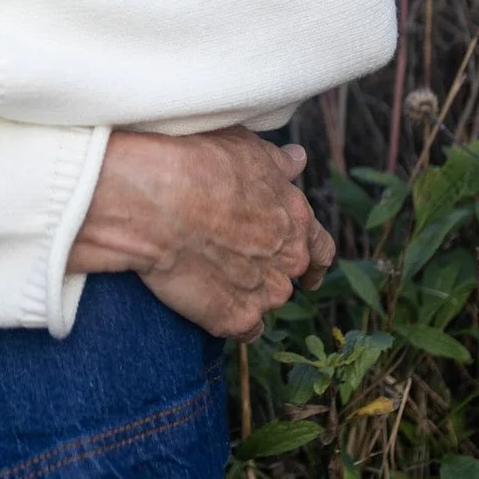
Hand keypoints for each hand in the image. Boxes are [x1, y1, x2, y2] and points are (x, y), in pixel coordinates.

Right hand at [68, 126, 332, 340]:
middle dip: (273, 271)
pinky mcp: (236, 319)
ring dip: (250, 294)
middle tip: (242, 264)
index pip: (321, 247)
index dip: (314, 257)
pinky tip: (211, 306)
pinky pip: (244, 330)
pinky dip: (232, 320)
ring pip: (267, 302)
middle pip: (292, 275)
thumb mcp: (244, 147)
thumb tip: (298, 161)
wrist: (157, 202)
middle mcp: (289, 260)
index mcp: (297, 218)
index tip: (309, 267)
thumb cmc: (197, 163)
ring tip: (214, 278)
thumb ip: (278, 162)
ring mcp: (265, 293)